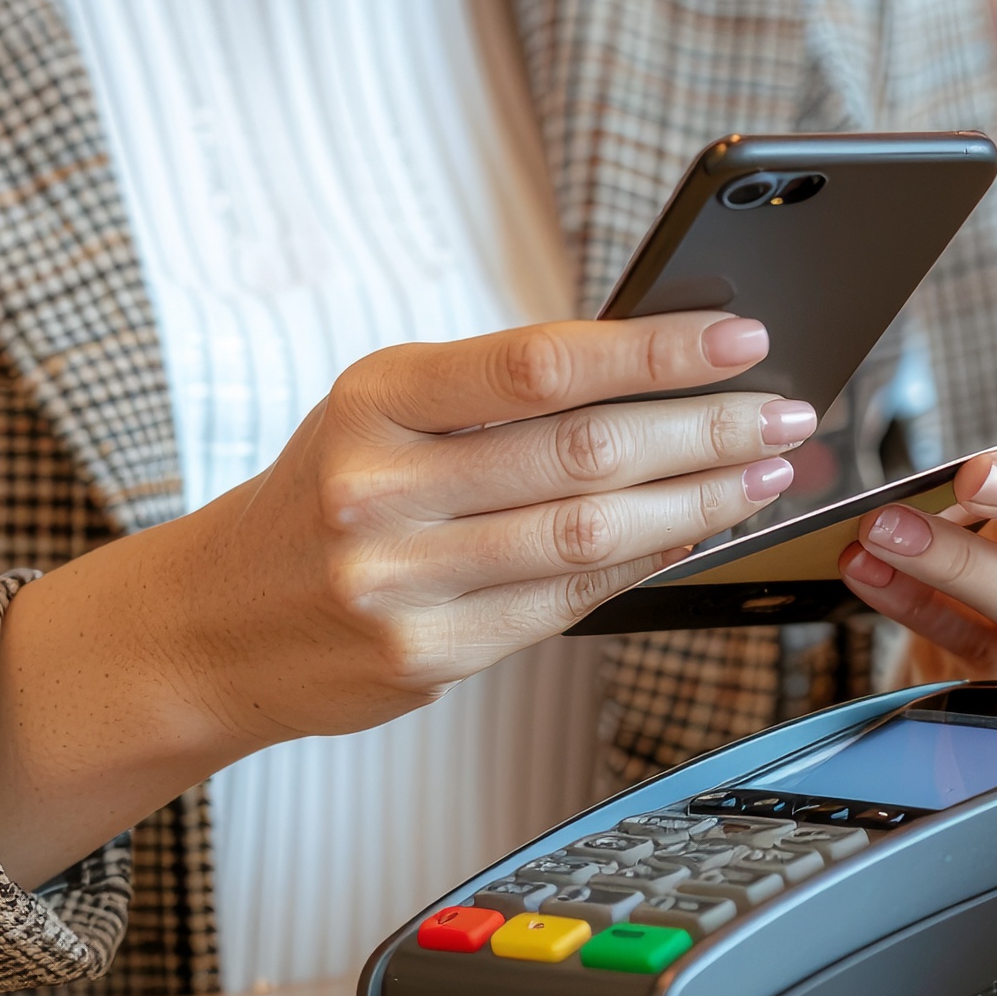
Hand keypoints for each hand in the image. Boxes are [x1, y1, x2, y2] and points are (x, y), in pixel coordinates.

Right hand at [0, 312, 813, 886]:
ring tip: (764, 474)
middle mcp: (381, 489)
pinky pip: (568, 602)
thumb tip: (659, 373)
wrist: (210, 626)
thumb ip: (497, 394)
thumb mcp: (380, 412)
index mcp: (376, 399)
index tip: (743, 339)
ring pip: (590, 536)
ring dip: (699, 504)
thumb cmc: (322, 497)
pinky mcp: (427, 656)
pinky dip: (645, 562)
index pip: (542, 364)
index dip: (656, 352)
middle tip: (785, 414)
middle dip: (707, 431)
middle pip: (585, 454)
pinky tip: (694, 534)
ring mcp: (402, 582)